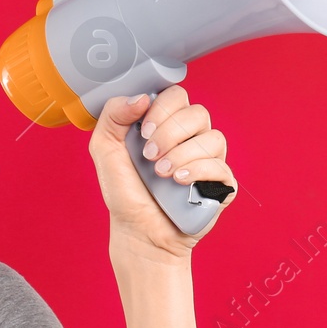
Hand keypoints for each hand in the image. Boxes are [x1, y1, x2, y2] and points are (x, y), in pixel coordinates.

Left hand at [87, 86, 237, 259]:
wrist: (138, 231)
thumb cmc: (125, 192)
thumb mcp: (105, 149)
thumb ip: (113, 115)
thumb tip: (142, 97)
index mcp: (166, 125)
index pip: (177, 96)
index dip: (162, 109)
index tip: (142, 132)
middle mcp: (190, 139)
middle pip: (197, 113)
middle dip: (169, 133)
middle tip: (150, 156)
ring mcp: (208, 160)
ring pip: (213, 138)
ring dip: (182, 154)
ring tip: (162, 174)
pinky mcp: (221, 184)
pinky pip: (221, 166)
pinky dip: (198, 171)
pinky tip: (179, 182)